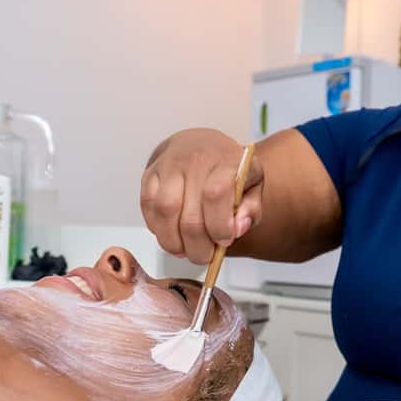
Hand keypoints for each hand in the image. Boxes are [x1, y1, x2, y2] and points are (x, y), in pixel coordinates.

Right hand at [140, 129, 263, 263]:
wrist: (201, 144)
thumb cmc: (229, 169)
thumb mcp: (253, 184)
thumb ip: (251, 209)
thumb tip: (237, 229)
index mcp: (226, 161)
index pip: (216, 195)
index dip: (219, 226)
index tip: (224, 241)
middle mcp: (195, 160)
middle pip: (189, 214)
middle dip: (197, 246)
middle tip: (204, 256)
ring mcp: (169, 166)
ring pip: (164, 212)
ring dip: (174, 241)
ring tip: (185, 250)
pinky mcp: (150, 174)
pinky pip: (148, 208)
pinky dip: (157, 229)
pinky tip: (171, 235)